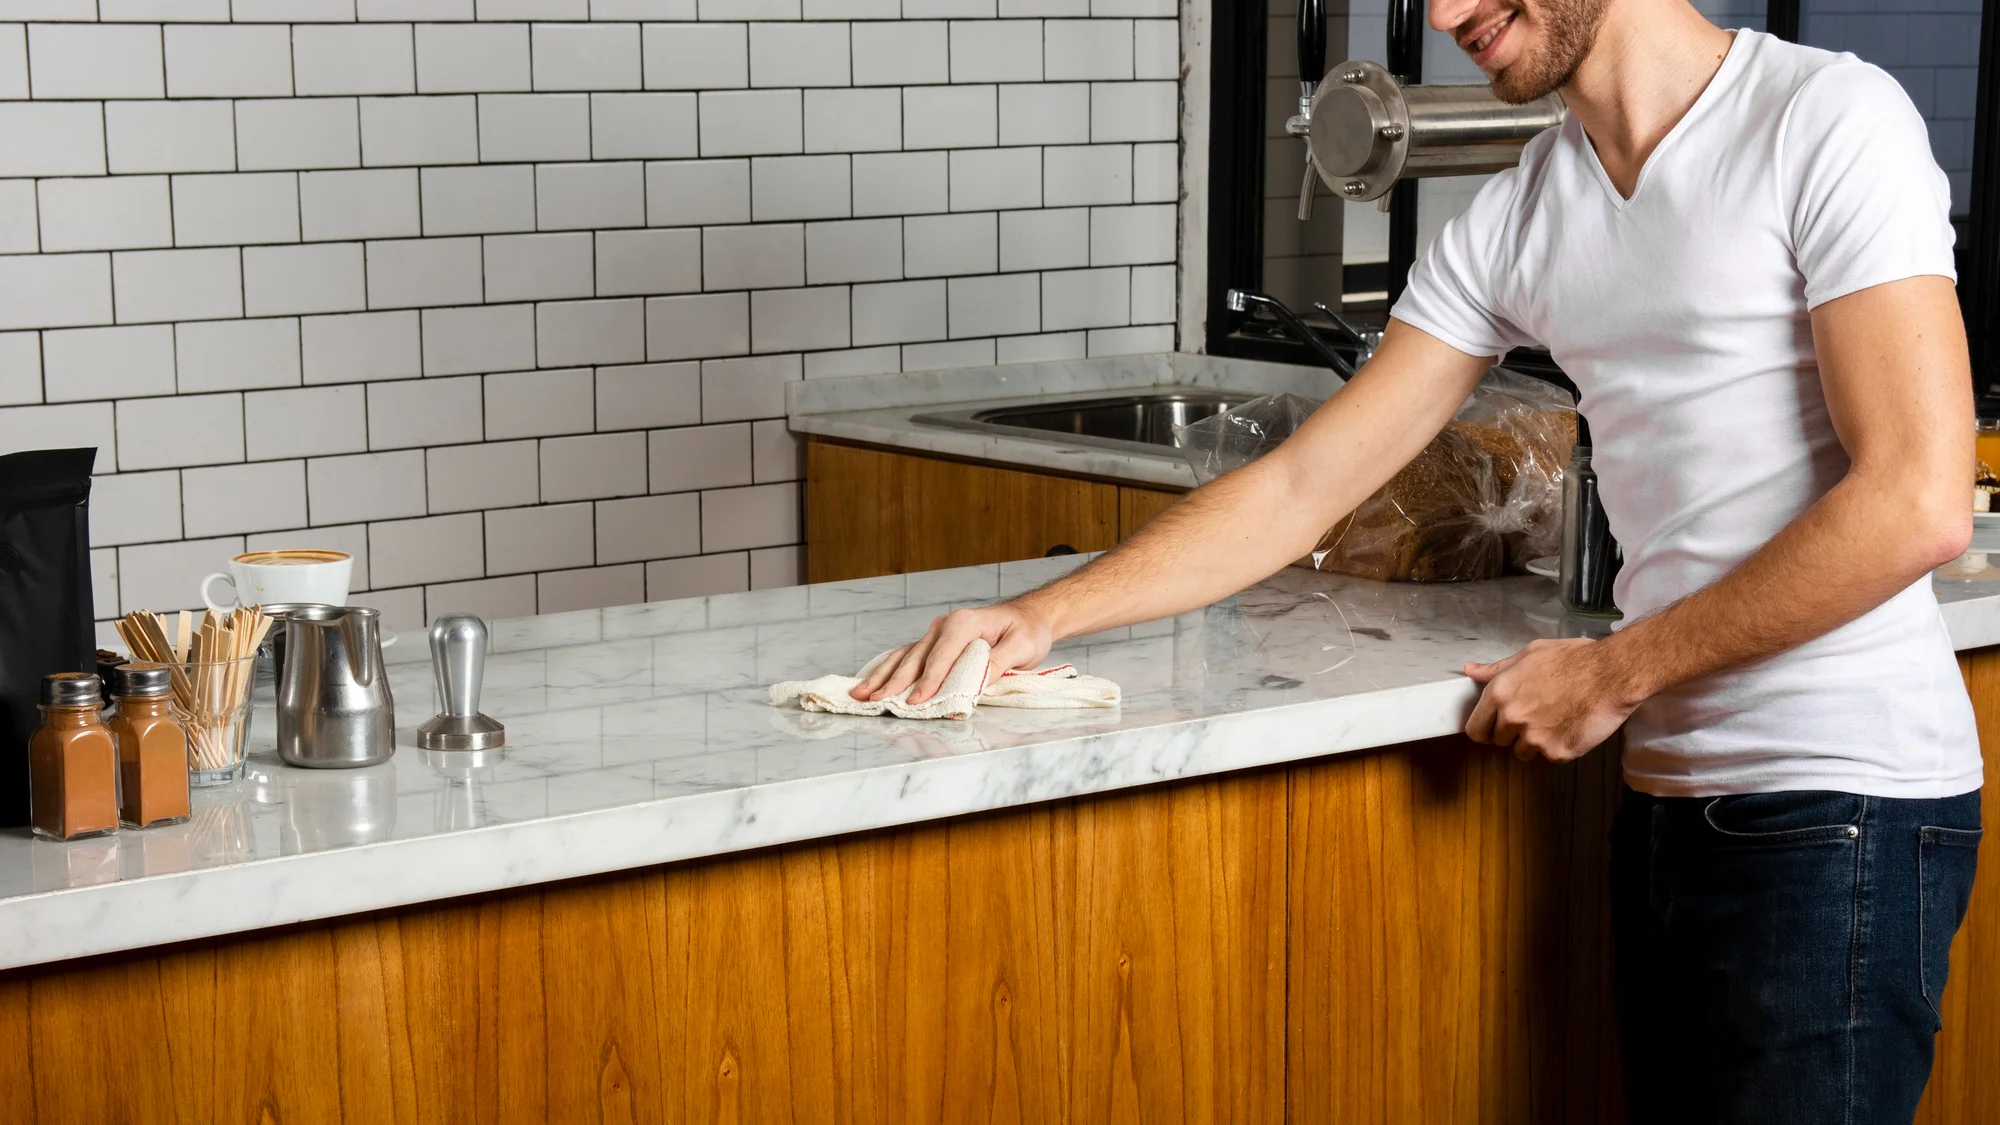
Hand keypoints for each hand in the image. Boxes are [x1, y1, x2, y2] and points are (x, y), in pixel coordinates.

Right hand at [850, 601, 1055, 704]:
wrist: (1027, 617)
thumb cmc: (1026, 631)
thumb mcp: (1022, 646)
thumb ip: (998, 663)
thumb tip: (974, 683)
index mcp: (964, 623)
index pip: (940, 657)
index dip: (927, 682)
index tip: (915, 702)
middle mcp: (945, 625)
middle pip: (915, 658)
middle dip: (894, 682)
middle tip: (875, 702)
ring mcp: (936, 633)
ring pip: (904, 657)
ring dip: (882, 676)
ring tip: (860, 694)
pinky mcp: (934, 643)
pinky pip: (908, 656)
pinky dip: (888, 670)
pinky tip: (871, 681)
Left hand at [1462, 638, 1642, 762]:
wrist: (1612, 674)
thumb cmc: (1573, 659)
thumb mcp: (1530, 654)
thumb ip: (1497, 668)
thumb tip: (1471, 671)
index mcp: (1500, 694)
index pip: (1475, 729)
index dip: (1484, 729)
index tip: (1493, 728)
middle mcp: (1513, 719)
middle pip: (1500, 742)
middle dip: (1513, 733)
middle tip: (1535, 716)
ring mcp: (1535, 739)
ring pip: (1524, 752)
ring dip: (1535, 742)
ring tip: (1556, 720)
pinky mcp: (1558, 753)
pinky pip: (1550, 757)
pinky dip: (1559, 747)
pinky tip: (1571, 726)